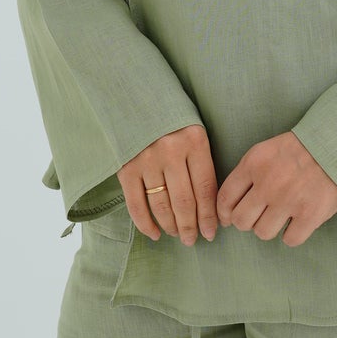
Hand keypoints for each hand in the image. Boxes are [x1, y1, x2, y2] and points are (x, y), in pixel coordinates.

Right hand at [118, 124, 218, 244]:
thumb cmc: (170, 116)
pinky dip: (145, 224)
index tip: (211, 232)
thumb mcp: (192, 130)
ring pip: (162, 205)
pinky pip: (136, 204)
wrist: (132, 97)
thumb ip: (200, 160)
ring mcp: (146, 160)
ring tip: (178, 235)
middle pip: (184, 201)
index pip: (205, 188)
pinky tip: (155, 234)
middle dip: (191, 226)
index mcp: (194, 141)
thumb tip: (210, 203)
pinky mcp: (125, 167)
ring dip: (171, 226)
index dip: (209, 215)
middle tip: (193, 240)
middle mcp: (171, 151)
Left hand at [215, 131, 336, 245]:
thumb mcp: (269, 149)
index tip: (230, 218)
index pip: (225, 198)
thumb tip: (231, 207)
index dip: (225, 214)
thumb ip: (249, 173)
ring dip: (271, 228)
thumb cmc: (304, 147)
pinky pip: (289, 240)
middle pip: (241, 221)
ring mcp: (289, 200)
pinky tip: (299, 222)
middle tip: (261, 216)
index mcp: (254, 163)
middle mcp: (268, 183)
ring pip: (262, 233)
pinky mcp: (310, 214)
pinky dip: (293, 234)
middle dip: (248, 221)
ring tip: (282, 217)